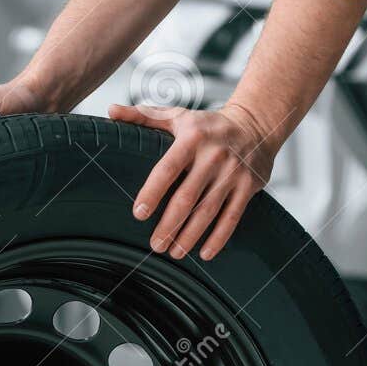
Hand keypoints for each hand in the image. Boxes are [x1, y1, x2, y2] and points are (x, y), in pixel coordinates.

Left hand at [107, 101, 279, 261]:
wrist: (256, 124)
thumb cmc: (208, 125)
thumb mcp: (177, 115)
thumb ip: (143, 116)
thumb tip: (110, 112)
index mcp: (192, 137)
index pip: (168, 168)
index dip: (152, 192)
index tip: (139, 214)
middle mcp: (213, 156)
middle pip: (187, 197)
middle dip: (169, 225)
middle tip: (155, 245)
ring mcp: (233, 172)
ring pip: (208, 211)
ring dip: (190, 236)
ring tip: (174, 253)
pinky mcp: (248, 186)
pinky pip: (232, 217)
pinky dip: (219, 238)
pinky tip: (205, 253)